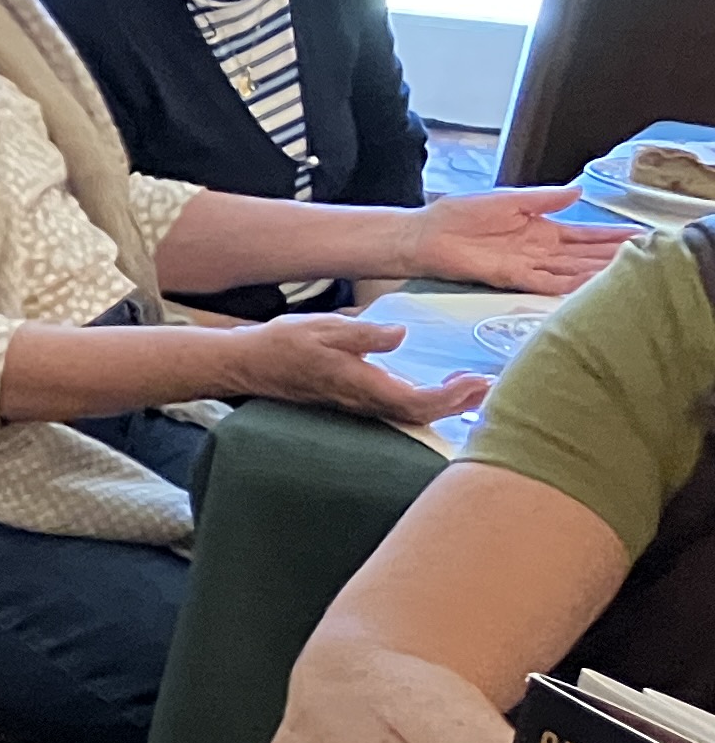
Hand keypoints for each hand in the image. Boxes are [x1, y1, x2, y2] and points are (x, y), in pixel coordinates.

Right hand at [230, 311, 489, 427]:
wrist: (249, 363)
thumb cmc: (283, 344)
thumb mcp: (324, 327)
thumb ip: (364, 333)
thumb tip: (401, 334)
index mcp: (362, 384)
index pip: (416, 402)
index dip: (451, 398)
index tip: (477, 380)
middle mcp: (364, 401)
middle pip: (422, 414)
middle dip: (459, 404)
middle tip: (492, 385)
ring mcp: (359, 403)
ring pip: (412, 413)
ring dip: (447, 404)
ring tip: (475, 387)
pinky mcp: (356, 399)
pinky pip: (399, 407)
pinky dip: (426, 400)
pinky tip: (438, 388)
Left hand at [407, 186, 619, 296]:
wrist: (426, 233)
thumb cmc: (460, 214)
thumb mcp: (510, 199)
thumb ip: (544, 199)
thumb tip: (578, 192)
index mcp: (541, 229)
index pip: (584, 234)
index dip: (610, 235)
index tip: (638, 235)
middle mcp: (538, 250)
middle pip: (584, 255)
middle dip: (613, 256)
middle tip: (646, 258)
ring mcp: (526, 265)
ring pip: (570, 271)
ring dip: (597, 273)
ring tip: (627, 273)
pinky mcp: (510, 277)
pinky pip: (544, 283)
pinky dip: (566, 285)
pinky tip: (589, 286)